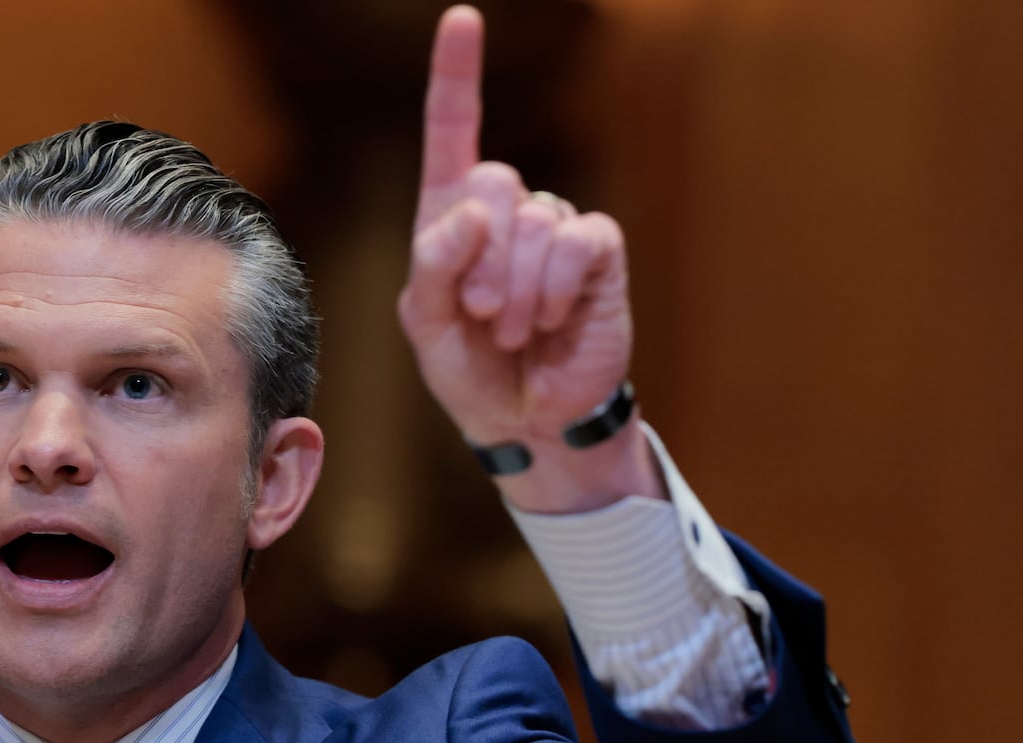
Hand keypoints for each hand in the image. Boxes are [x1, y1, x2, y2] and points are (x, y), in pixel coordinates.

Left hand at [398, 6, 659, 511]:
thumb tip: (476, 215)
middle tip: (484, 317)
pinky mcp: (598, 256)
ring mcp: (556, 231)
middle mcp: (508, 213)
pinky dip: (558, 285)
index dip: (459, 74)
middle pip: (493, 180)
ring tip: (516, 331)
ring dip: (519, 289)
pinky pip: (579, 240)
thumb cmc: (470, 373)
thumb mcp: (424, 325)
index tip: (464, 18)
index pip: (455, 131)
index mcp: (454, 218)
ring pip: (534, 220)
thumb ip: (433, 264)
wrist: (527, 423)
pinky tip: (553, 320)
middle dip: (481, 260)